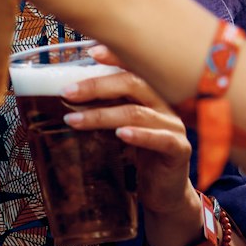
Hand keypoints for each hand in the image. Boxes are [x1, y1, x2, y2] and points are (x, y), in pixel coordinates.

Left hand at [62, 46, 199, 245]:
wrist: (163, 193)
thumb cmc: (138, 158)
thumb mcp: (118, 130)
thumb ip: (104, 111)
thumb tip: (67, 96)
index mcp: (149, 96)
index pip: (133, 69)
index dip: (115, 57)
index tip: (90, 52)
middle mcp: (164, 106)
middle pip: (133, 85)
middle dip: (96, 86)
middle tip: (67, 92)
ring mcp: (174, 127)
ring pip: (137, 113)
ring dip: (102, 115)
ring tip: (75, 119)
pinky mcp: (179, 150)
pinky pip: (160, 139)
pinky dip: (140, 135)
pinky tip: (121, 135)